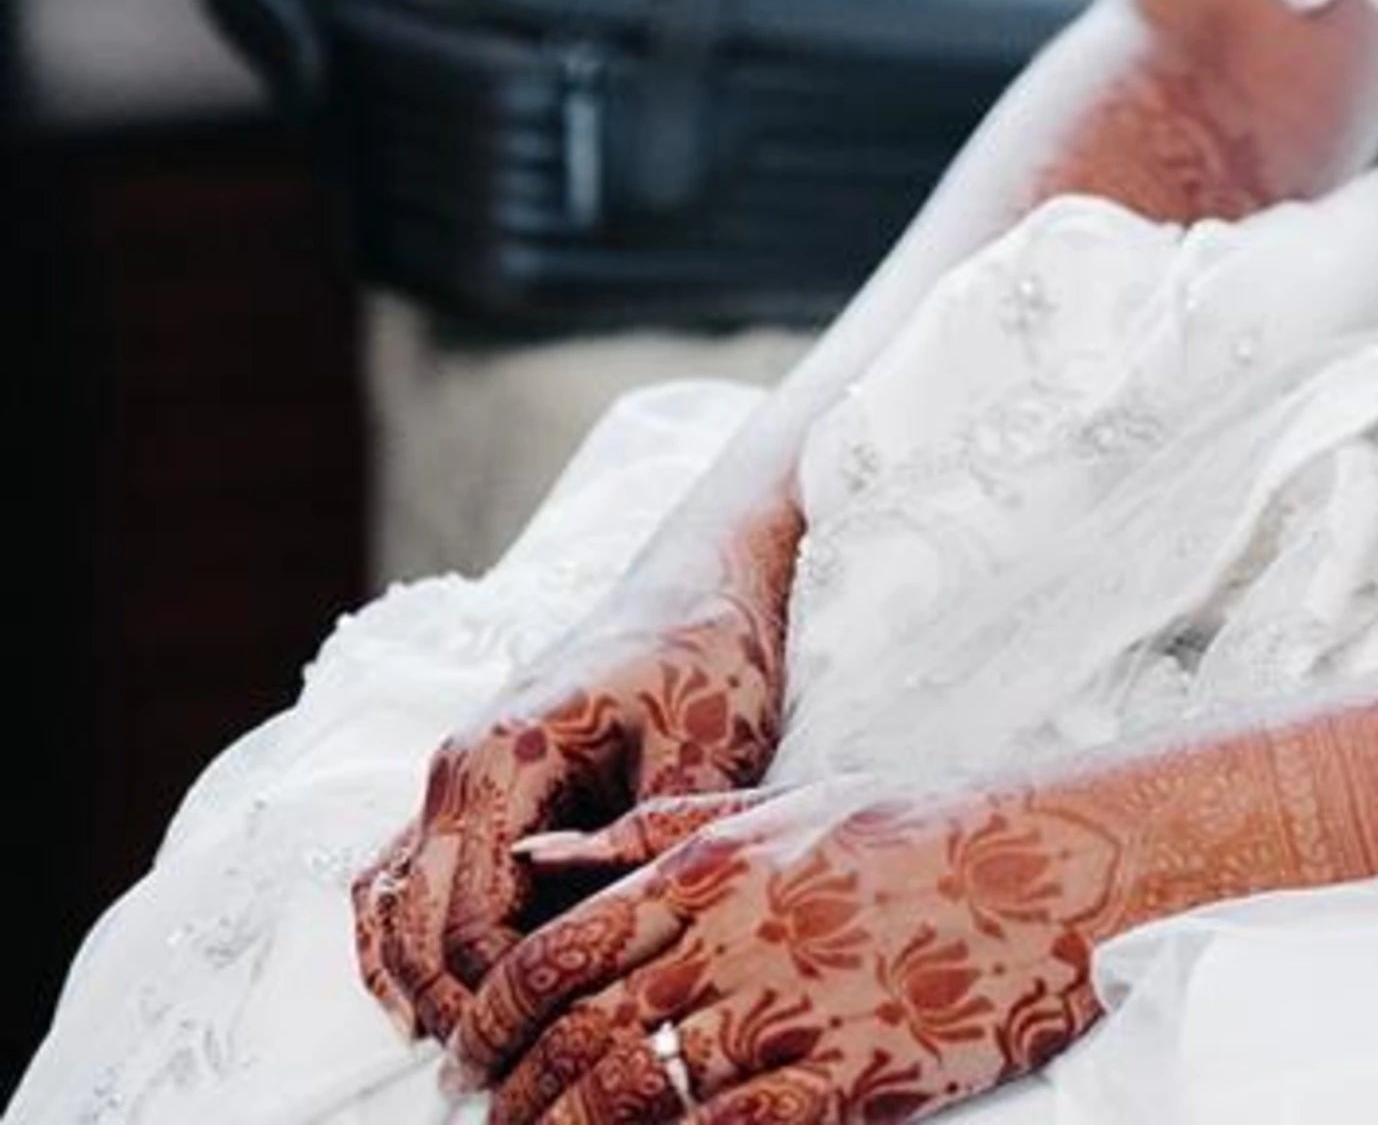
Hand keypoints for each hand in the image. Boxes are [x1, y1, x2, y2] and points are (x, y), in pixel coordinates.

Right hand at [353, 569, 790, 1049]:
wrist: (699, 587)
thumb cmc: (710, 666)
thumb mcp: (699, 760)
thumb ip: (636, 855)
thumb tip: (590, 955)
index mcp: (504, 756)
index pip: (470, 924)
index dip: (506, 1001)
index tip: (558, 1040)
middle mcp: (454, 767)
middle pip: (417, 932)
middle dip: (461, 1011)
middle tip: (520, 1068)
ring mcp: (448, 776)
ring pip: (389, 911)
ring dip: (425, 986)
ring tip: (489, 1045)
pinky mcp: (461, 787)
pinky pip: (396, 879)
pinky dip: (402, 945)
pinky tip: (438, 1001)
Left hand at [457, 778, 1117, 1124]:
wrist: (1043, 864)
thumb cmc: (907, 830)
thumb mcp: (776, 803)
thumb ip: (650, 834)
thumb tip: (535, 855)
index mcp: (709, 863)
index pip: (556, 951)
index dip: (490, 1018)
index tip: (464, 1060)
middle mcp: (733, 933)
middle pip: (578, 1034)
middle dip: (514, 1096)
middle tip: (489, 1123)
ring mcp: (788, 1006)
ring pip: (634, 1093)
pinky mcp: (844, 1076)